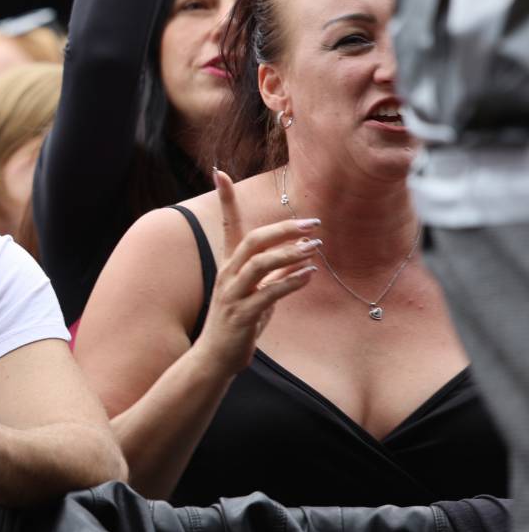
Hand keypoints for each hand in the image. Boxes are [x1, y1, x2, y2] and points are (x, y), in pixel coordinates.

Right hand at [192, 170, 316, 375]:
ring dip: (290, 253)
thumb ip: (274, 276)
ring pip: (260, 263)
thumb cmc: (238, 324)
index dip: (224, 199)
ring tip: (315, 247)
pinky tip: (309, 275)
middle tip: (313, 223)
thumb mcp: (257, 295)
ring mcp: (232, 294)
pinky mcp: (242, 314)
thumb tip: (300, 260)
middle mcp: (227, 274)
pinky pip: (268, 292)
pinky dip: (291, 281)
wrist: (215, 359)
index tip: (219, 171)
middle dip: (283, 229)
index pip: (226, 224)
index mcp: (229, 265)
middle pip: (252, 240)